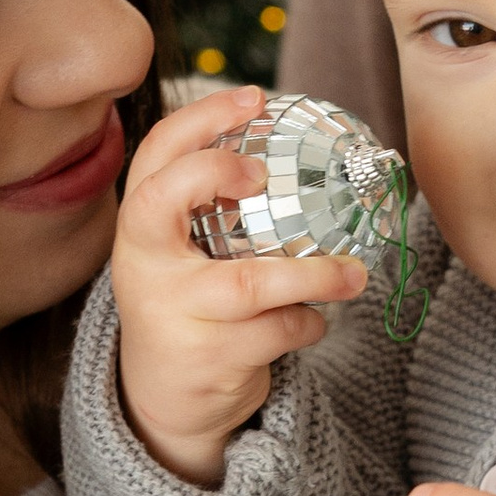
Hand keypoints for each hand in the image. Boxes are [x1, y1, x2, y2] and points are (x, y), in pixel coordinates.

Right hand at [110, 87, 368, 485]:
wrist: (165, 398)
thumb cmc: (191, 303)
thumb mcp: (185, 253)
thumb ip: (216, 210)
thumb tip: (300, 155)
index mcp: (141, 225)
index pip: (155, 153)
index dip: (200, 118)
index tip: (254, 97)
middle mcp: (145, 263)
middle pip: (162, 200)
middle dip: (213, 174)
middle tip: (263, 175)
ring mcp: (172, 312)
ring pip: (250, 284)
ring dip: (314, 276)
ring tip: (354, 275)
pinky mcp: (207, 358)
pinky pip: (277, 331)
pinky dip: (308, 324)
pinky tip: (312, 322)